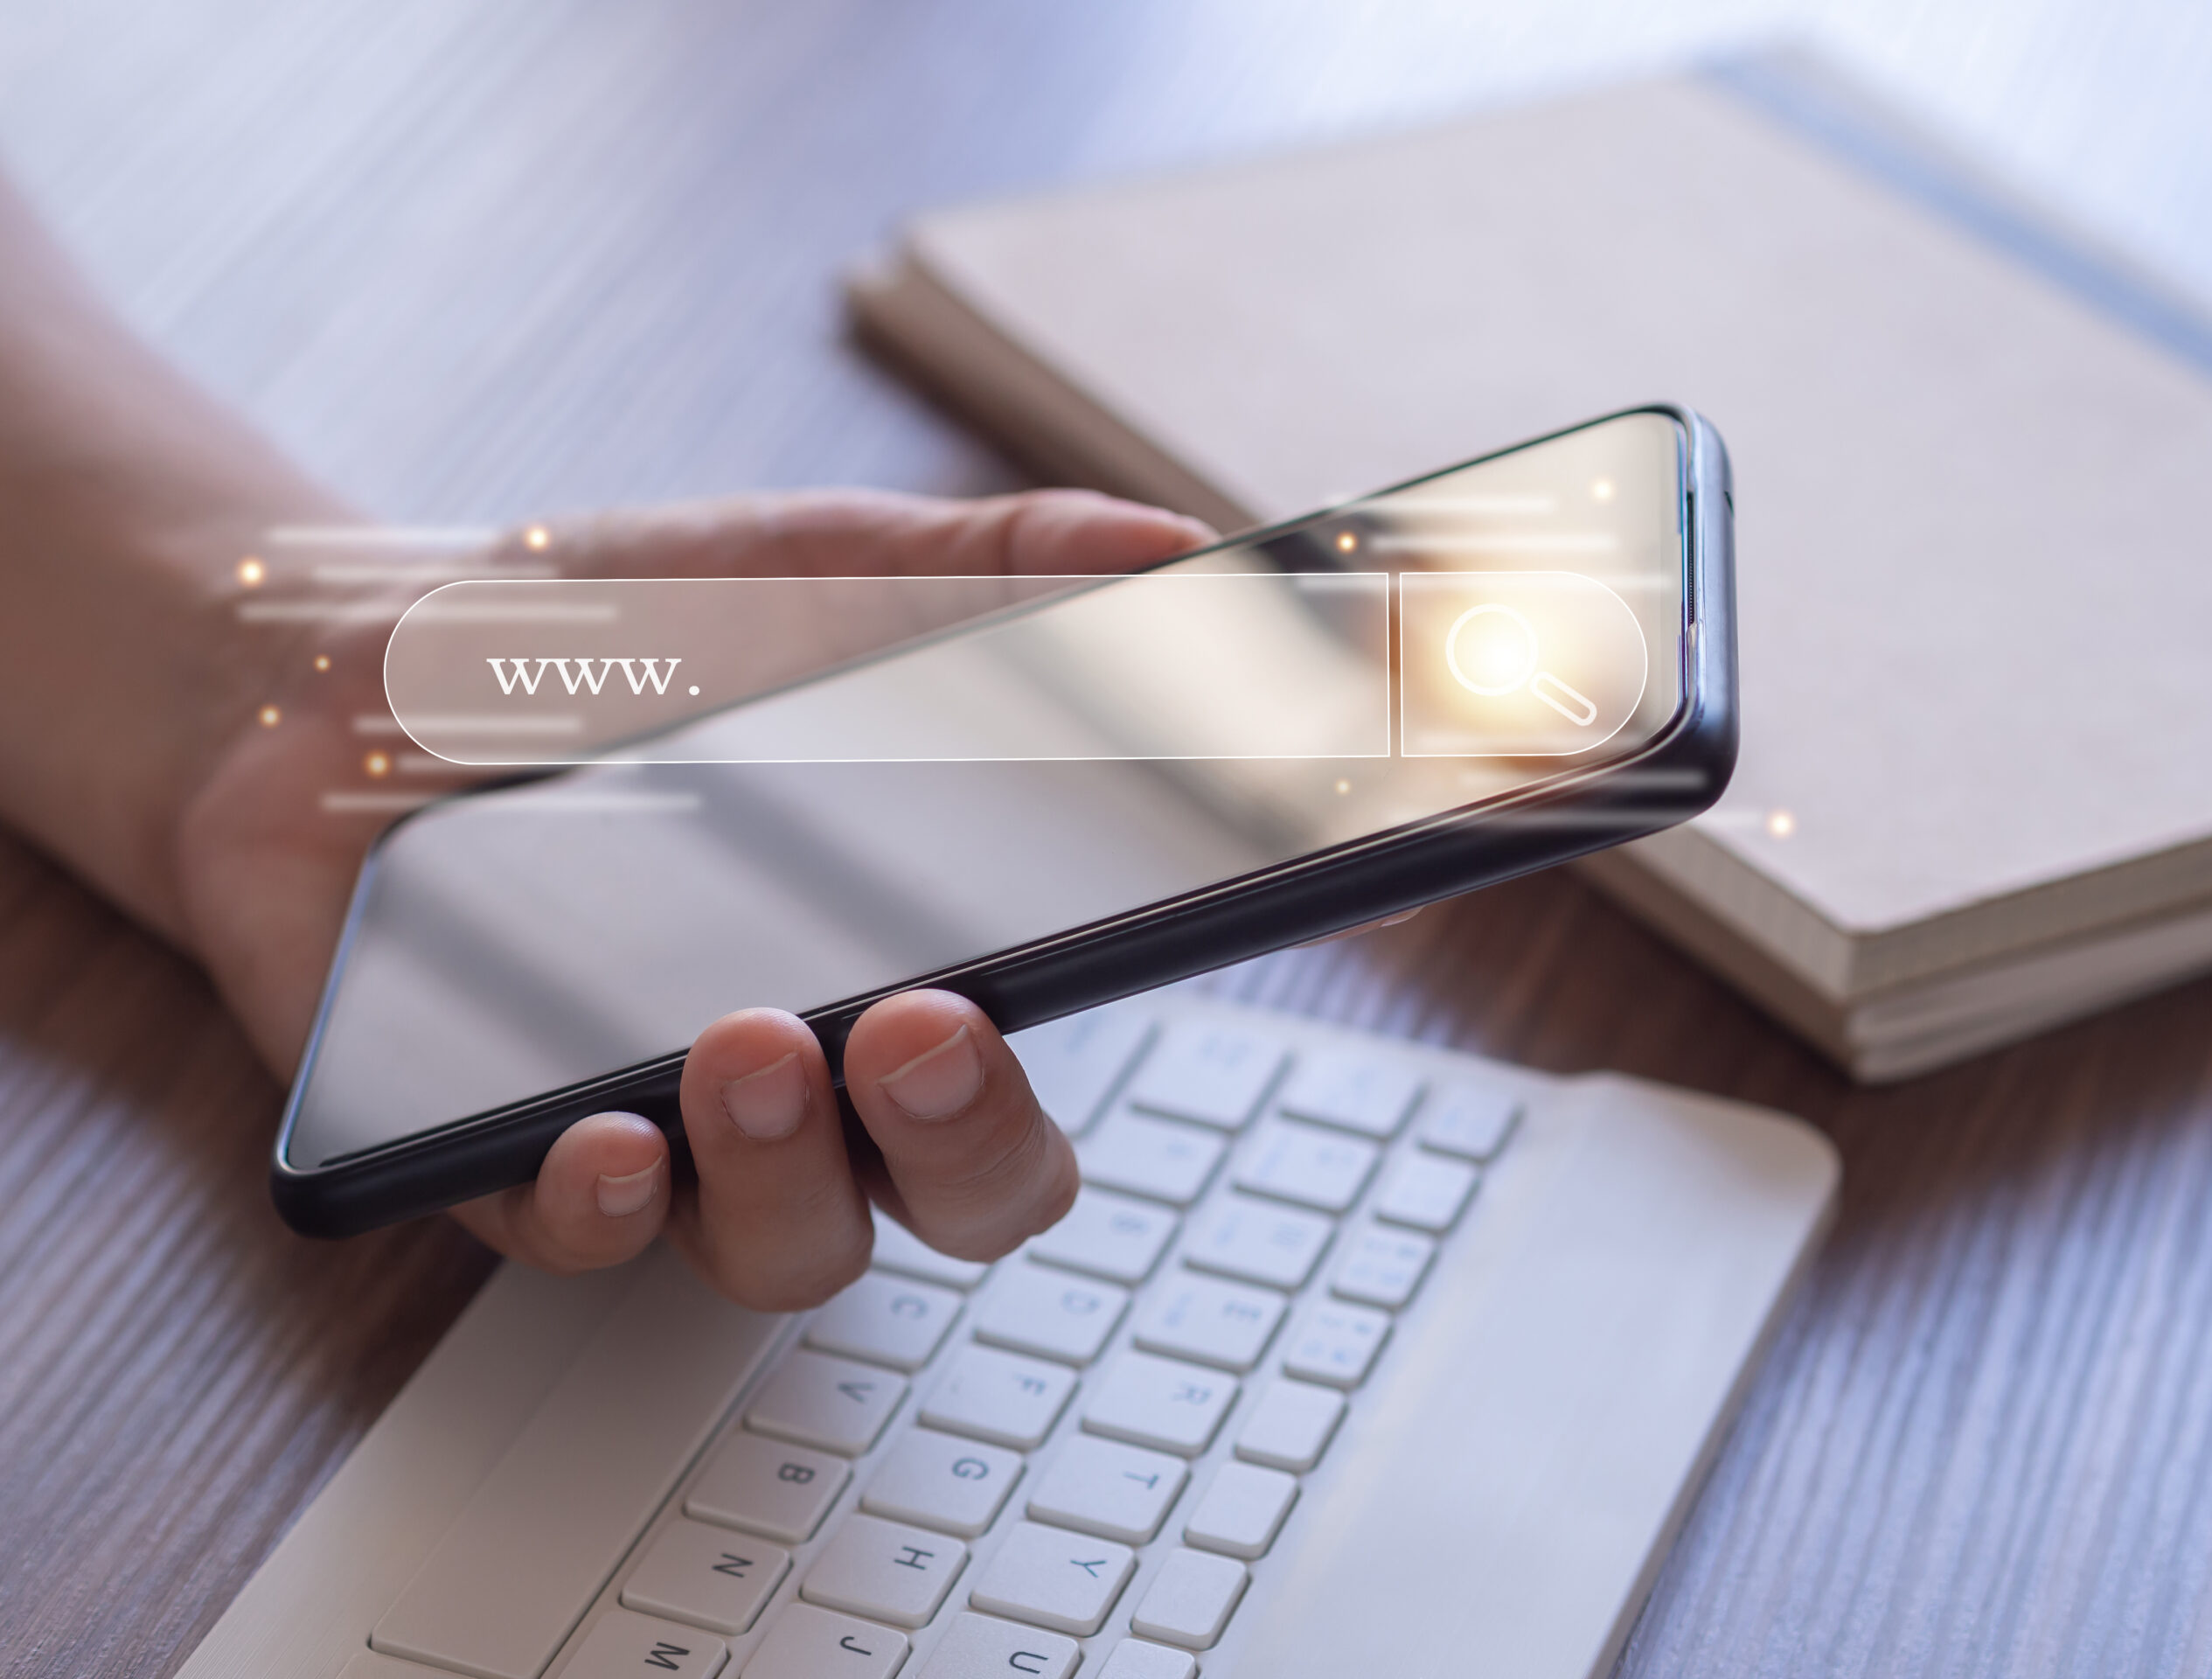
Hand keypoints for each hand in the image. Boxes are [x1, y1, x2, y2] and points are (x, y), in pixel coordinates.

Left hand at [172, 488, 1207, 1303]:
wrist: (360, 666)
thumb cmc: (620, 641)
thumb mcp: (810, 572)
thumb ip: (988, 565)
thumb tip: (1174, 548)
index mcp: (900, 970)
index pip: (1024, 1092)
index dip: (1076, 1074)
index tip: (1114, 987)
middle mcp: (807, 1083)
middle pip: (945, 1199)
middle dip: (964, 1140)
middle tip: (924, 1026)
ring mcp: (664, 1128)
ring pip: (783, 1244)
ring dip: (791, 1167)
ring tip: (754, 1038)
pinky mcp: (502, 1153)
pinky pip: (579, 1242)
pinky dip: (604, 1207)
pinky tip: (610, 1138)